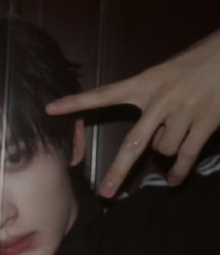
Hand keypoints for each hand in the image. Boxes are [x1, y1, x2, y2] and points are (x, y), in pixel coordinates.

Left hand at [46, 30, 219, 197]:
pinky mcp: (207, 122)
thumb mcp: (164, 73)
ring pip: (163, 149)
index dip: (75, 102)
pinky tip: (174, 180)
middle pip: (133, 144)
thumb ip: (151, 105)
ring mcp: (184, 113)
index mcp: (144, 83)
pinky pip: (187, 155)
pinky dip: (180, 170)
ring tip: (178, 127)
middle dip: (118, 171)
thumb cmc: (195, 60)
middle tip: (104, 194)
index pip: (103, 94)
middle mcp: (160, 100)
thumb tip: (152, 142)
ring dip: (165, 148)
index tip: (50, 109)